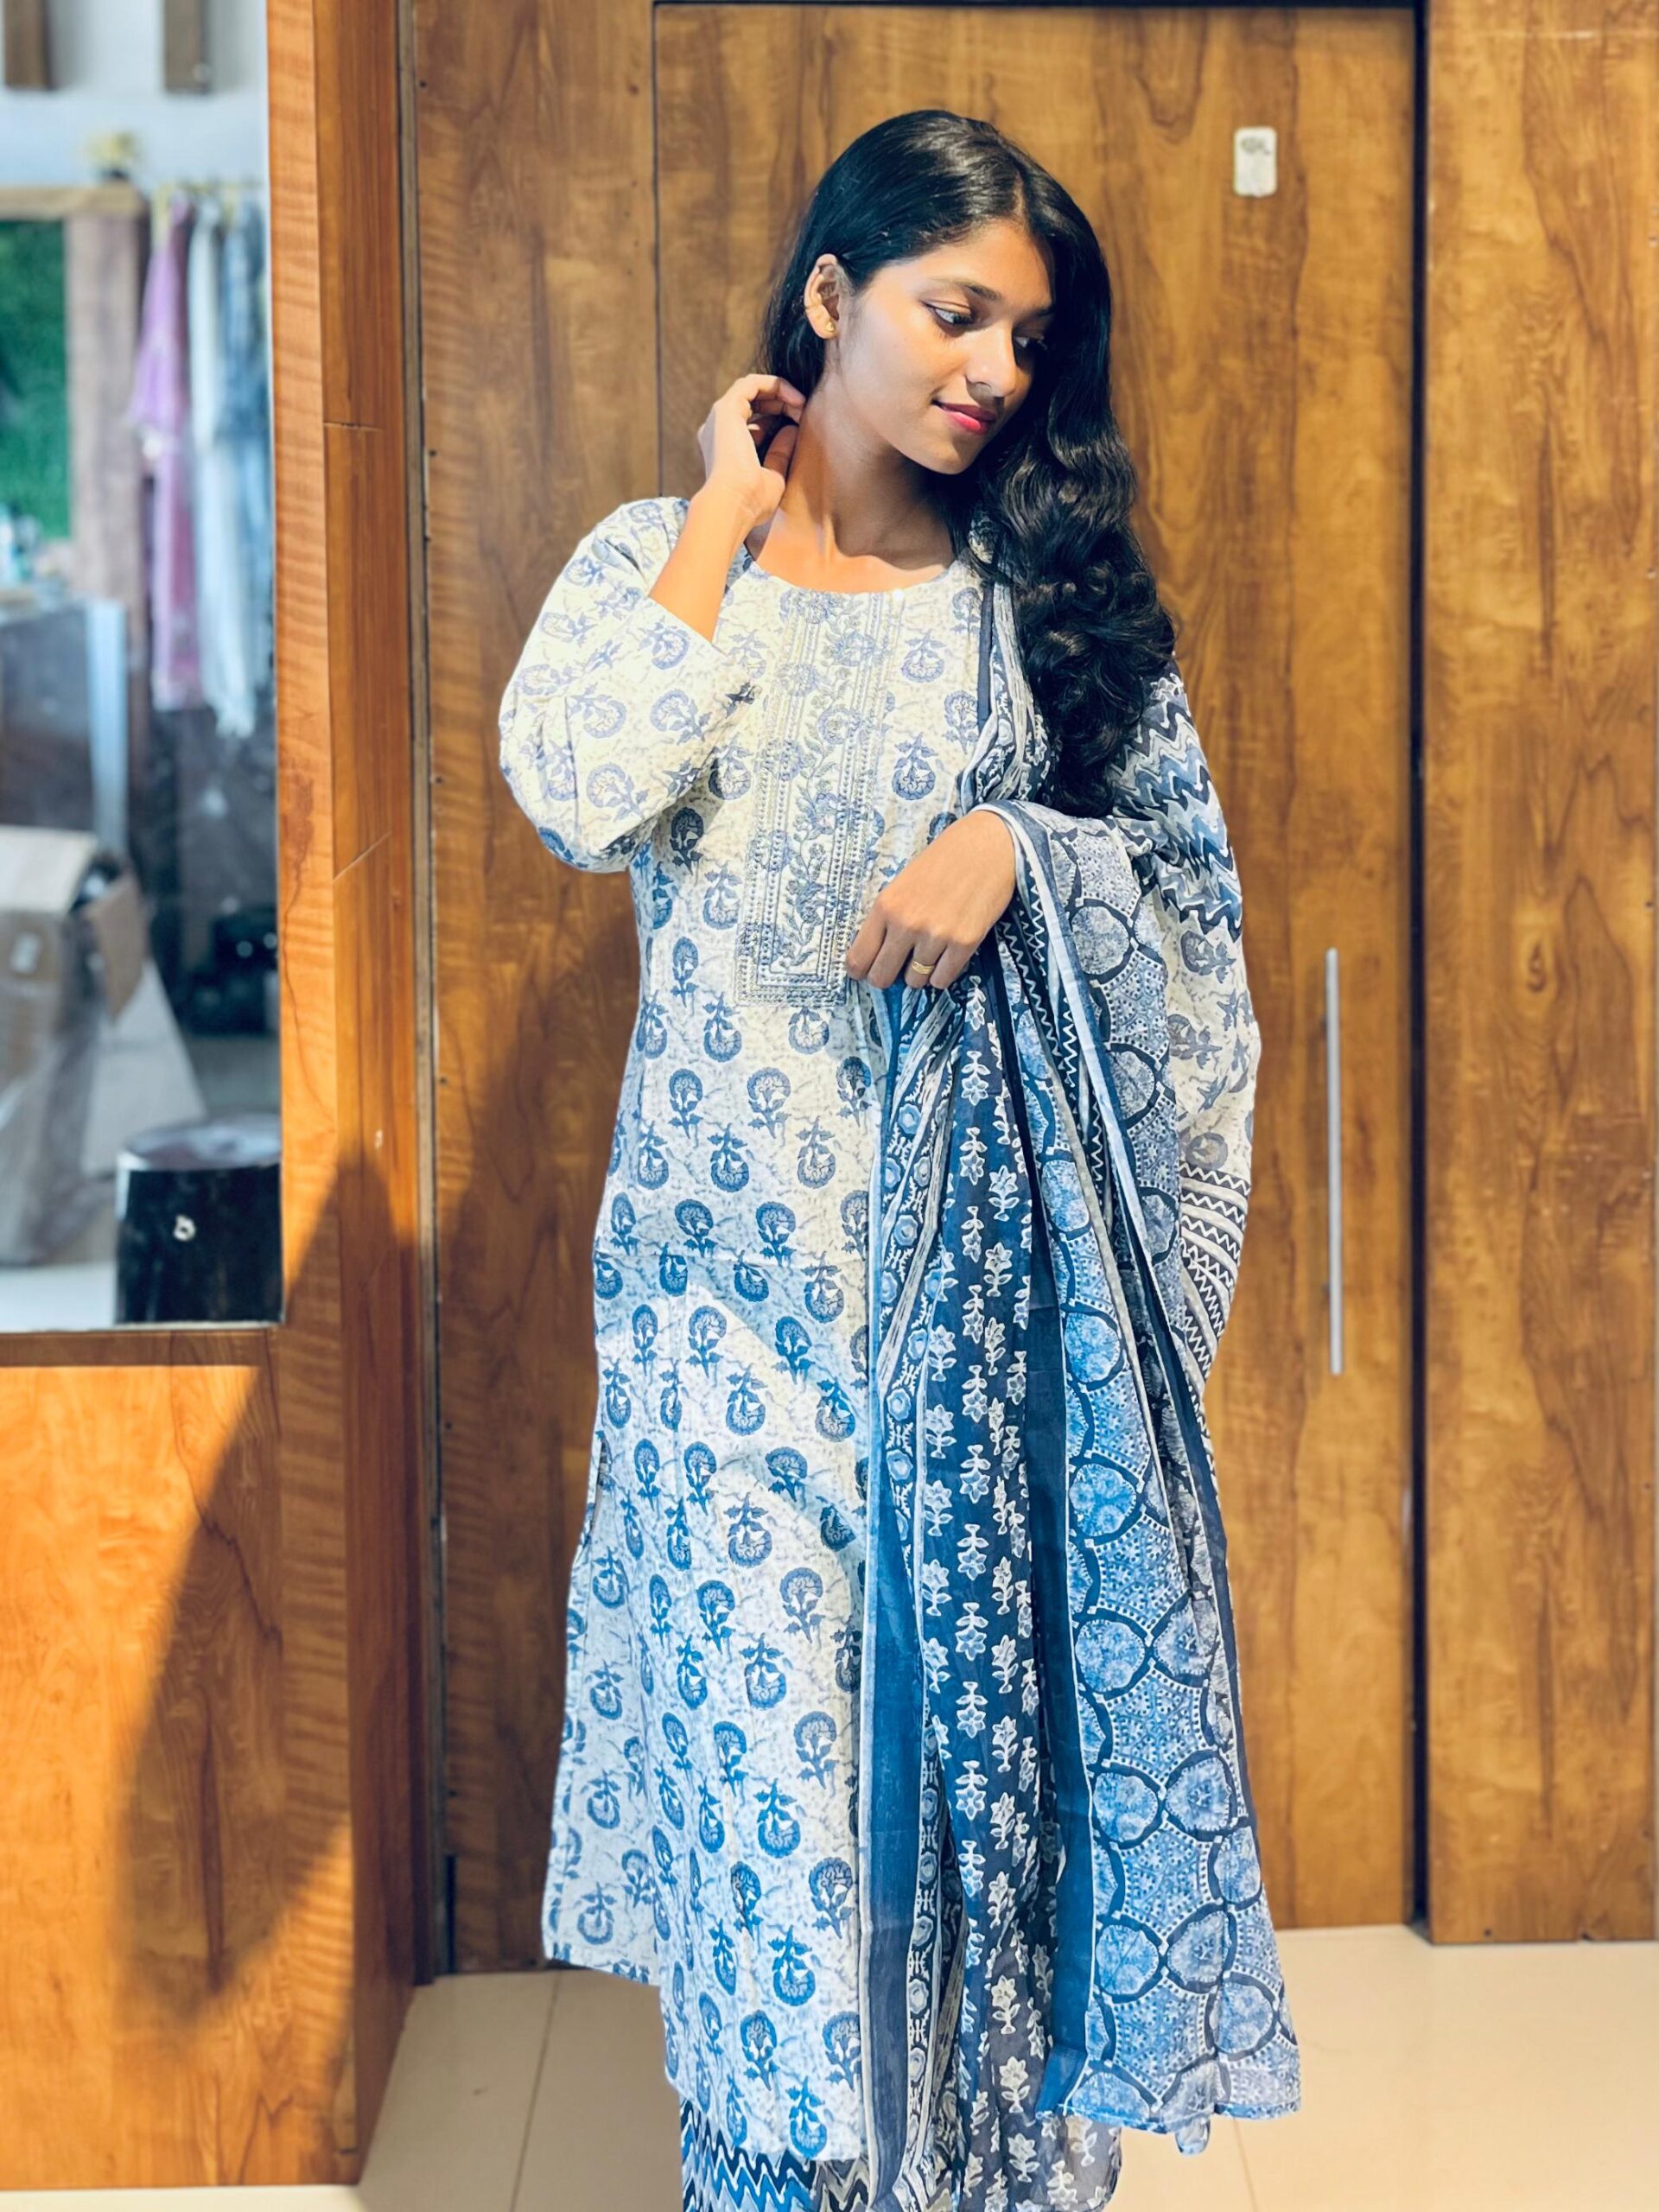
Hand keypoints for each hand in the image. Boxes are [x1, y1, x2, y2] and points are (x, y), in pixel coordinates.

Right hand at [695, 372, 804, 531]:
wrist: (733, 504)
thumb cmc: (751, 501)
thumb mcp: (773, 477)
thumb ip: (780, 453)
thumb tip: (792, 430)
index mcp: (725, 449)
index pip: (754, 424)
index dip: (779, 420)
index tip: (801, 427)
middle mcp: (718, 431)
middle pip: (753, 403)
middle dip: (782, 404)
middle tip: (804, 413)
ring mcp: (720, 418)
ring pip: (752, 390)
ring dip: (780, 393)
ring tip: (801, 405)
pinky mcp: (726, 408)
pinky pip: (752, 383)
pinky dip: (775, 385)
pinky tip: (795, 400)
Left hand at [844, 810, 1017, 992]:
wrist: (987, 847)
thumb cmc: (942, 861)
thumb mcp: (902, 884)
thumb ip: (887, 918)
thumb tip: (875, 955)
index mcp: (886, 906)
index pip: (858, 958)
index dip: (860, 970)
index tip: (865, 971)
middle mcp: (906, 924)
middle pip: (882, 977)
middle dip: (886, 977)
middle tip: (896, 969)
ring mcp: (936, 936)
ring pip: (915, 980)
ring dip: (919, 972)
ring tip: (929, 952)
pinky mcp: (964, 944)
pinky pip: (942, 980)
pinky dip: (942, 974)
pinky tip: (946, 956)